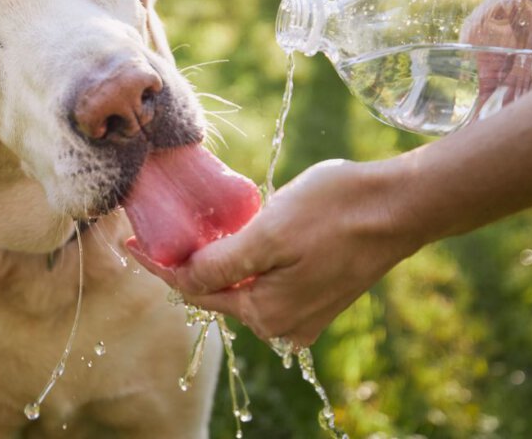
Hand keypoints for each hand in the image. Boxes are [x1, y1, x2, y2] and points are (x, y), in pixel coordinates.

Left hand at [128, 159, 423, 345]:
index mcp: (265, 313)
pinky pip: (270, 282)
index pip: (193, 290)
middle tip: (161, 230)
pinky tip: (243, 235)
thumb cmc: (335, 210)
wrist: (400, 205)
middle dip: (188, 263)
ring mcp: (304, 314)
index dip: (159, 264)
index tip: (131, 242)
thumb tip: (184, 279)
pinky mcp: (320, 297)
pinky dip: (250, 262)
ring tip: (198, 229)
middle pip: (217, 292)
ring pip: (244, 287)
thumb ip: (221, 263)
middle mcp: (282, 325)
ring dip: (220, 261)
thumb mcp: (268, 232)